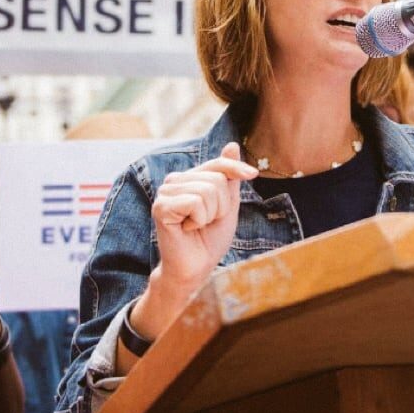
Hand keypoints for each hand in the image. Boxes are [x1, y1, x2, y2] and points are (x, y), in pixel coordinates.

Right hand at [134, 143, 257, 339]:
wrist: (197, 267)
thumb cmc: (211, 237)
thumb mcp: (228, 204)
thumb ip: (229, 176)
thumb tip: (232, 145)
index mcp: (190, 177)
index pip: (219, 163)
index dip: (237, 169)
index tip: (253, 175)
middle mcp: (175, 180)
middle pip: (216, 179)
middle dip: (221, 205)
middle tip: (207, 221)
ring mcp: (166, 192)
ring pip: (208, 191)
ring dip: (211, 214)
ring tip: (197, 225)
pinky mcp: (161, 207)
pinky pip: (195, 202)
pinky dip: (199, 220)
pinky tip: (188, 229)